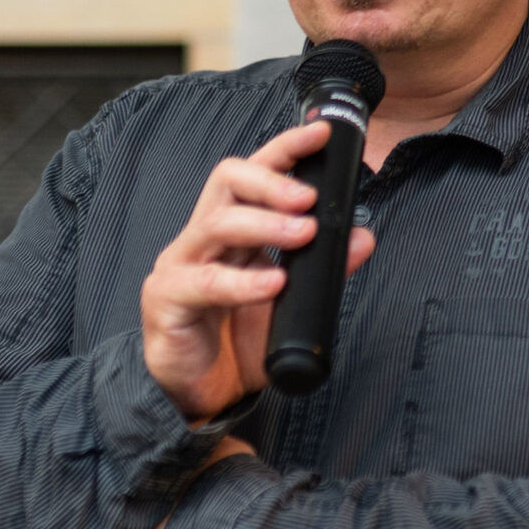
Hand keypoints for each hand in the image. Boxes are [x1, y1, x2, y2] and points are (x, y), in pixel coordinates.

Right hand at [141, 121, 375, 420]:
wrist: (200, 395)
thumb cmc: (237, 342)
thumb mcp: (291, 303)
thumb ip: (324, 270)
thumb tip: (362, 237)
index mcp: (231, 229)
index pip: (254, 173)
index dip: (285, 148)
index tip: (321, 133)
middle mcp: (202, 237)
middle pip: (227, 181)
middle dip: (272, 180)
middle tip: (310, 198)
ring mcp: (180, 265)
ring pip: (216, 223)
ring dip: (266, 224)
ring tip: (304, 233)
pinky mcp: (166, 299)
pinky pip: (204, 281)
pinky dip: (243, 281)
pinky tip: (273, 284)